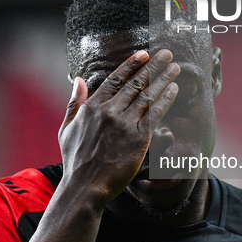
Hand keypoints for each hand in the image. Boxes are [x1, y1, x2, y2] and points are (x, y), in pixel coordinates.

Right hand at [58, 50, 179, 209]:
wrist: (85, 187)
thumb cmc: (75, 161)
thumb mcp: (66, 129)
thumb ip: (74, 103)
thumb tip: (77, 79)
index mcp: (92, 107)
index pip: (115, 79)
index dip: (131, 64)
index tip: (144, 53)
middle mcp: (109, 111)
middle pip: (135, 83)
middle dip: (153, 66)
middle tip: (167, 53)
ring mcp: (124, 124)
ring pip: (147, 96)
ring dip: (163, 79)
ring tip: (175, 67)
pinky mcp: (138, 138)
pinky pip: (155, 114)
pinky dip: (165, 99)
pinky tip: (173, 89)